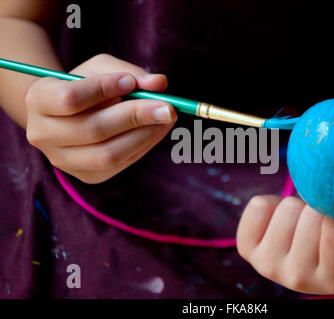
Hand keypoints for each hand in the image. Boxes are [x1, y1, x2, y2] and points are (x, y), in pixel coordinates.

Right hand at [25, 54, 176, 183]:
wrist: (66, 116)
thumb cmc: (85, 85)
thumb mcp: (100, 69)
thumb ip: (128, 72)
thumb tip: (160, 83)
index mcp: (38, 100)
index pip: (69, 98)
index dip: (102, 89)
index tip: (131, 82)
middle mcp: (43, 134)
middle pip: (92, 129)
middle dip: (135, 116)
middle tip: (168, 107)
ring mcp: (63, 161)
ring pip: (107, 155)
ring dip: (144, 136)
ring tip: (167, 118)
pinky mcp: (86, 176)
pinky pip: (120, 165)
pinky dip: (144, 147)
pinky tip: (158, 130)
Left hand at [236, 195, 333, 293]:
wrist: (305, 258)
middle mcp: (297, 279)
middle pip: (311, 216)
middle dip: (319, 207)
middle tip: (319, 215)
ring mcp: (268, 265)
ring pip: (287, 208)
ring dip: (297, 204)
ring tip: (301, 220)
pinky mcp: (246, 249)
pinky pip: (259, 205)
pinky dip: (272, 202)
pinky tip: (279, 219)